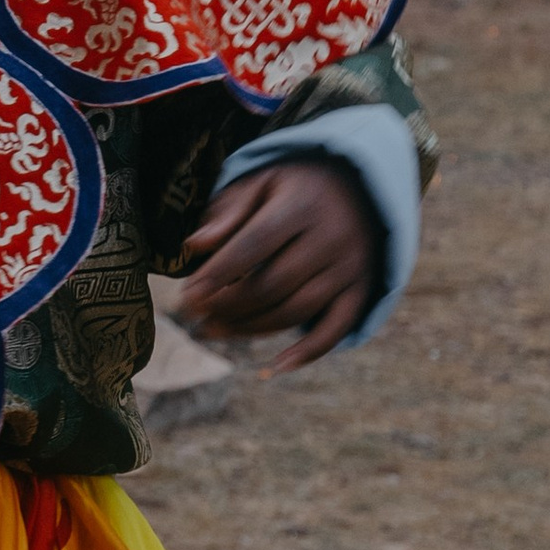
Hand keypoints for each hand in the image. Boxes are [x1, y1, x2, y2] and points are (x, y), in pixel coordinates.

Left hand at [174, 159, 386, 374]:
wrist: (359, 186)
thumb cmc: (293, 187)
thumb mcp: (261, 183)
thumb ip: (228, 212)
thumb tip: (194, 246)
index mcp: (302, 205)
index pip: (255, 244)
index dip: (219, 273)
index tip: (188, 295)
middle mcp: (332, 237)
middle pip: (273, 284)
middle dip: (228, 305)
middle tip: (195, 315)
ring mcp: (350, 267)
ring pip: (296, 311)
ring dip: (251, 328)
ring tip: (213, 330)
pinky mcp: (362, 289)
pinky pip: (337, 328)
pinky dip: (310, 352)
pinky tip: (277, 366)